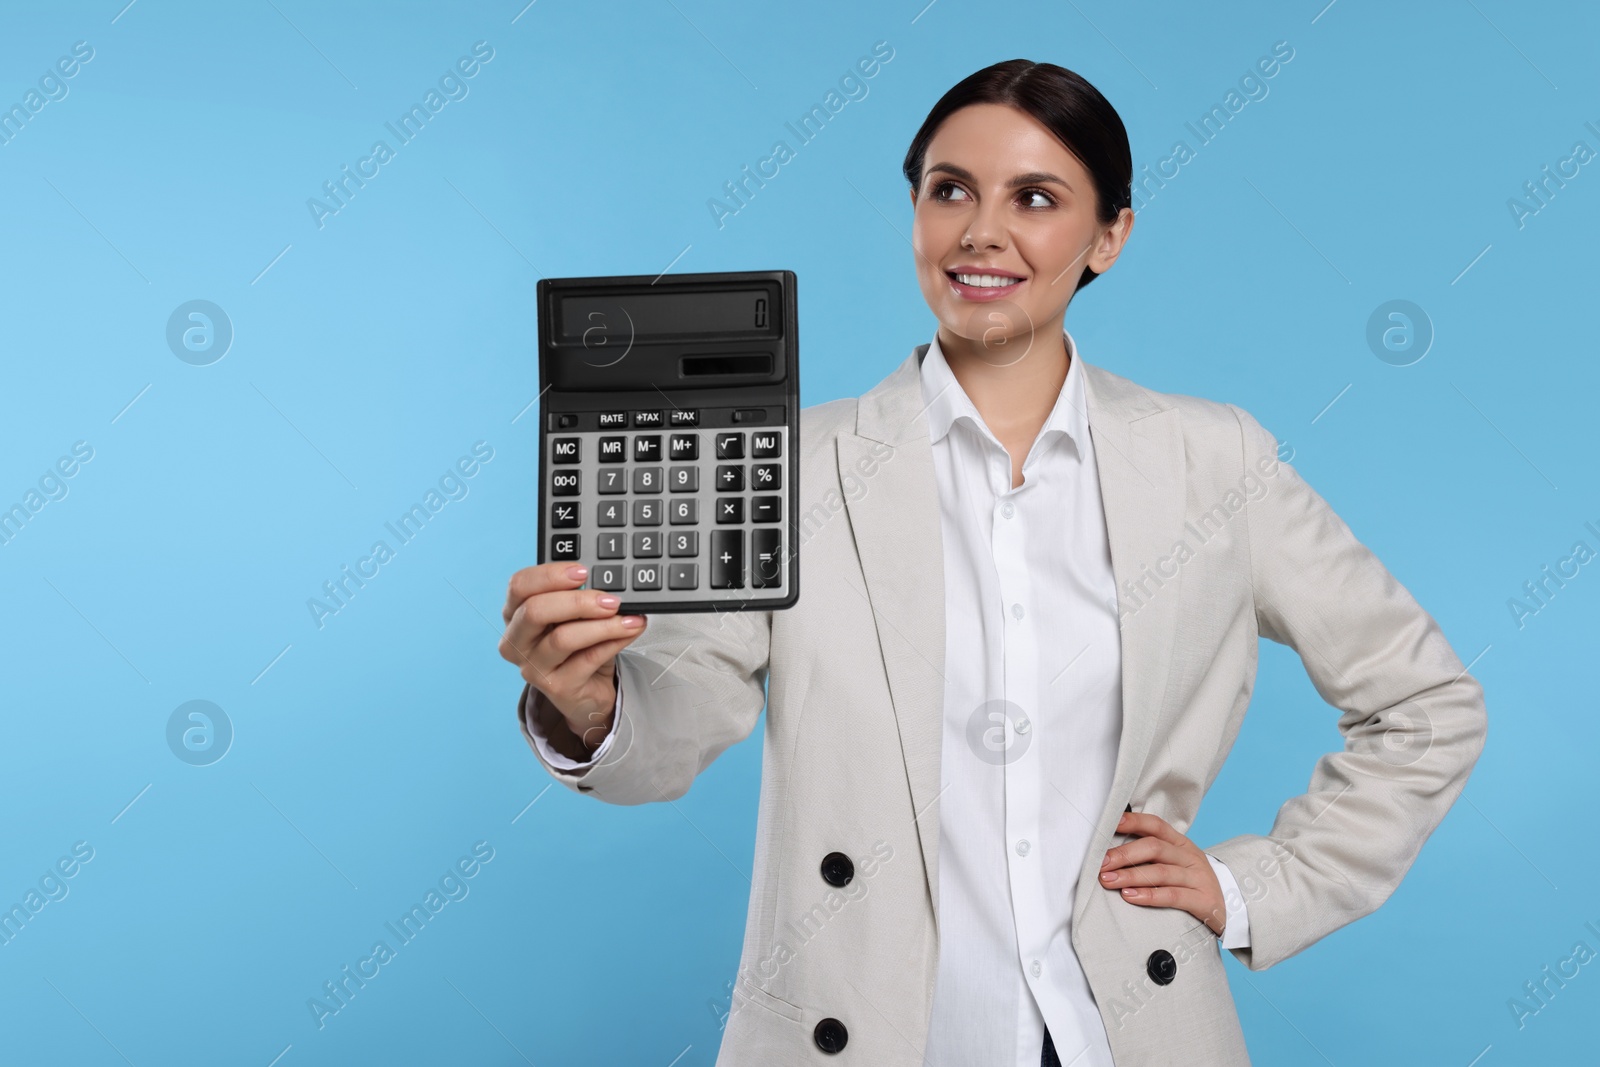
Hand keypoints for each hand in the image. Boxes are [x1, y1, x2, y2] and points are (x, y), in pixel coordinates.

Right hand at [500, 562, 648, 748]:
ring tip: (627, 618)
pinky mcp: (557, 688)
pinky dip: (613, 642)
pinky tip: (630, 631)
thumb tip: (611, 583)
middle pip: (535, 611)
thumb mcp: (573, 617)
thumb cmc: (578, 646)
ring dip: (602, 625)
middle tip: (609, 599)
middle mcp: (516, 642)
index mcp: (515, 614)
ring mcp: (533, 668)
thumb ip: (580, 597)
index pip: (519, 586)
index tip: (582, 571)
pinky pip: (587, 659)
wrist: (589, 691)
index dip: (549, 575)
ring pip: (563, 638)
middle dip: (577, 601)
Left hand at [1099, 811, 1226, 936]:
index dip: (1133, 821)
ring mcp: (1197, 877)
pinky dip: (1149, 896)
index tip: (1111, 823)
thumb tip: (1110, 851)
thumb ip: (1150, 854)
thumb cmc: (1191, 882)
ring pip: (1160, 872)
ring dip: (1130, 876)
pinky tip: (1129, 896)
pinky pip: (1172, 896)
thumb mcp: (1176, 862)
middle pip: (1154, 848)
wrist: (1230, 908)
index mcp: (1180, 843)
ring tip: (1108, 880)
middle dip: (1124, 854)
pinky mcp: (1203, 900)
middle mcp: (1189, 856)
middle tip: (1101, 863)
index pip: (1155, 825)